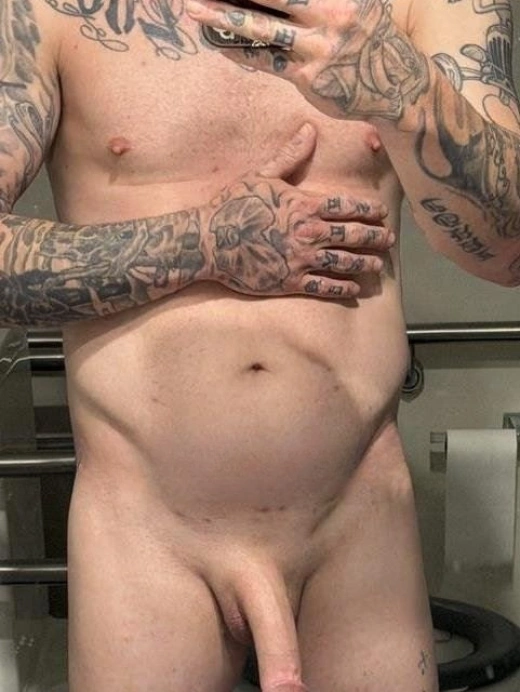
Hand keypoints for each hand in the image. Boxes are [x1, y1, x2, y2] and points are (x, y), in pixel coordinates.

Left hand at [186, 0, 428, 120]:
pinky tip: (218, 42)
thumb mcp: (359, 1)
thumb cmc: (371, 39)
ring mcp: (318, 47)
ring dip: (225, 16)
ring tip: (194, 9)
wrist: (399, 87)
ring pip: (262, 27)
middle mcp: (330, 12)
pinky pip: (266, 61)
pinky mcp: (309, 78)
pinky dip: (240, 51)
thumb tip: (286, 0)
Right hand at [203, 123, 393, 298]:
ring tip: (378, 265)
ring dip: (365, 264)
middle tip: (389, 240)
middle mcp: (308, 233)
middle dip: (375, 237)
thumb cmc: (234, 206)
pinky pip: (323, 286)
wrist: (209, 242)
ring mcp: (301, 259)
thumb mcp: (262, 175)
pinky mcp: (290, 282)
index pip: (347, 206)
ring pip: (343, 262)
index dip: (368, 210)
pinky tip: (354, 288)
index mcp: (304, 205)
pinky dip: (341, 288)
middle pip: (352, 235)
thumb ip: (290, 156)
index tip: (381, 213)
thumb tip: (310, 129)